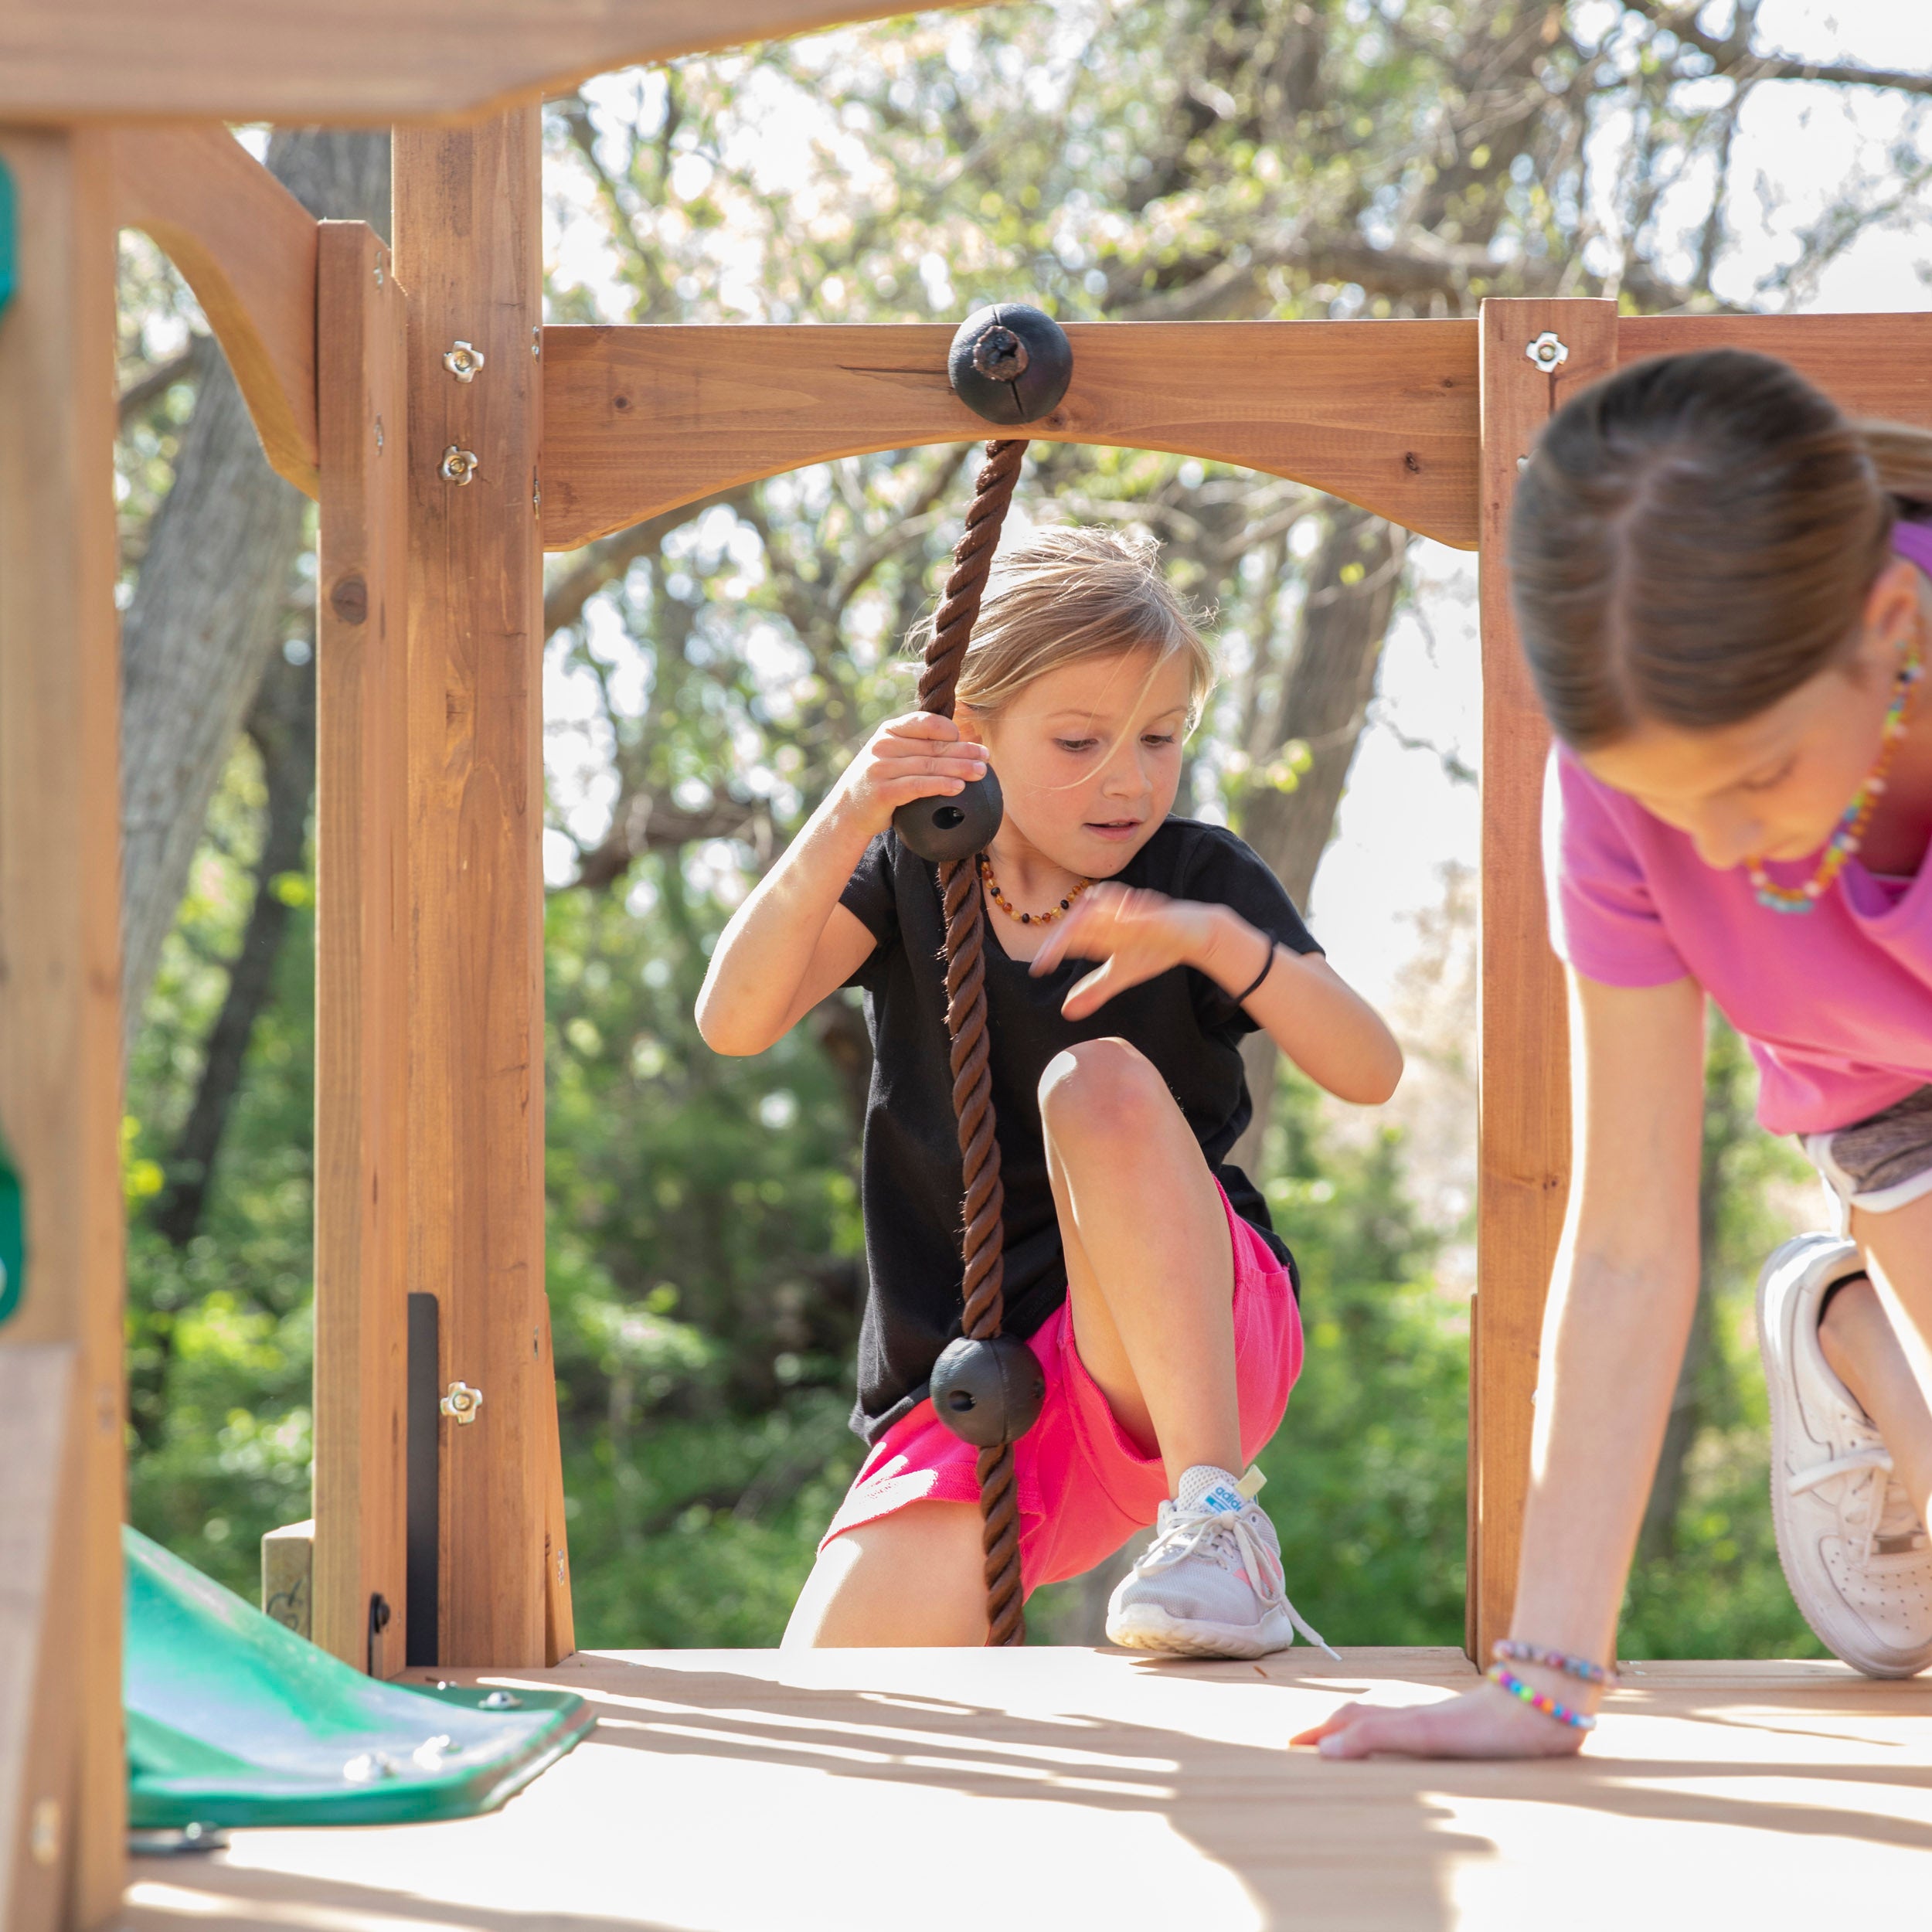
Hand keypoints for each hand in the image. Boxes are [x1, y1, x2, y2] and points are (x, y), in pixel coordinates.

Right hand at [832, 712, 987, 839]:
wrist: (846, 811)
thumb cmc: (879, 783)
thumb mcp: (892, 758)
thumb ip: (917, 748)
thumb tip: (960, 744)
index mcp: (888, 731)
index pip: (924, 722)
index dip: (950, 730)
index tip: (969, 739)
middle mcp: (883, 745)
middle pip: (932, 746)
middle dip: (963, 750)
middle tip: (985, 756)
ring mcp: (881, 767)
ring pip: (929, 765)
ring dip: (959, 768)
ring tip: (981, 772)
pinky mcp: (883, 791)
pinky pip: (918, 786)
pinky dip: (941, 786)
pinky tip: (959, 788)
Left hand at [1027, 884, 1219, 1018]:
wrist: (1195, 935)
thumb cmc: (1155, 949)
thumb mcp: (1121, 973)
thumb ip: (1094, 989)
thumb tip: (1066, 1012)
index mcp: (1102, 928)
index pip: (1071, 934)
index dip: (1053, 949)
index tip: (1038, 969)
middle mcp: (1114, 916)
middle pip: (1081, 917)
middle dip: (1065, 935)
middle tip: (1050, 955)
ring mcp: (1136, 912)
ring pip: (1106, 905)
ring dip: (1091, 915)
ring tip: (1072, 934)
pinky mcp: (1158, 915)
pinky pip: (1141, 912)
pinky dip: (1130, 915)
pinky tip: (1120, 920)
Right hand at [1290, 1681, 1588, 1760]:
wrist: (1541, 1708)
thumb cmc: (1483, 1726)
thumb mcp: (1421, 1733)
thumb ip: (1374, 1736)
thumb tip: (1325, 1752)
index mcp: (1403, 1721)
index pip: (1352, 1722)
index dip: (1322, 1733)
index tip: (1294, 1745)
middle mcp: (1419, 1720)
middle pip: (1368, 1719)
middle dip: (1338, 1731)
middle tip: (1314, 1747)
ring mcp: (1444, 1725)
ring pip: (1395, 1726)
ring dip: (1367, 1734)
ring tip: (1352, 1747)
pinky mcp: (1470, 1737)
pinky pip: (1422, 1736)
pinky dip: (1402, 1741)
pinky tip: (1418, 1752)